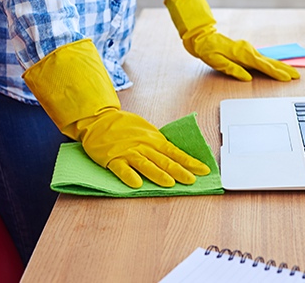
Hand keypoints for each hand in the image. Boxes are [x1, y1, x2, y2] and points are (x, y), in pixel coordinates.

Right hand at [23, 39, 209, 187]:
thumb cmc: (124, 127)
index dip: (190, 162)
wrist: (99, 119)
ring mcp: (128, 152)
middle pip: (164, 160)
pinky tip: (136, 184)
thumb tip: (176, 156)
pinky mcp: (113, 158)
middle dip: (180, 171)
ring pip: (146, 164)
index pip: (176, 152)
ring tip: (170, 184)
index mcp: (154, 140)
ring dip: (158, 174)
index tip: (204, 170)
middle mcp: (144, 146)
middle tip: (192, 181)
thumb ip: (159, 144)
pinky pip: (122, 168)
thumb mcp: (146, 131)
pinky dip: (129, 176)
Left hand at [165, 0, 299, 81]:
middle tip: (297, 76)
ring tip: (292, 73)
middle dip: (283, 69)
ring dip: (280, 66)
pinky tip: (278, 67)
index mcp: (242, 54)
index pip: (262, 66)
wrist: (203, 37)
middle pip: (269, 62)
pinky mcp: (247, 50)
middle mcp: (248, 50)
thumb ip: (232, 70)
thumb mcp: (216, 62)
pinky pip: (262, 58)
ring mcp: (248, 49)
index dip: (276, 73)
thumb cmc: (208, 50)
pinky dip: (272, 63)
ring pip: (267, 59)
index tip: (287, 78)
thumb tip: (247, 78)